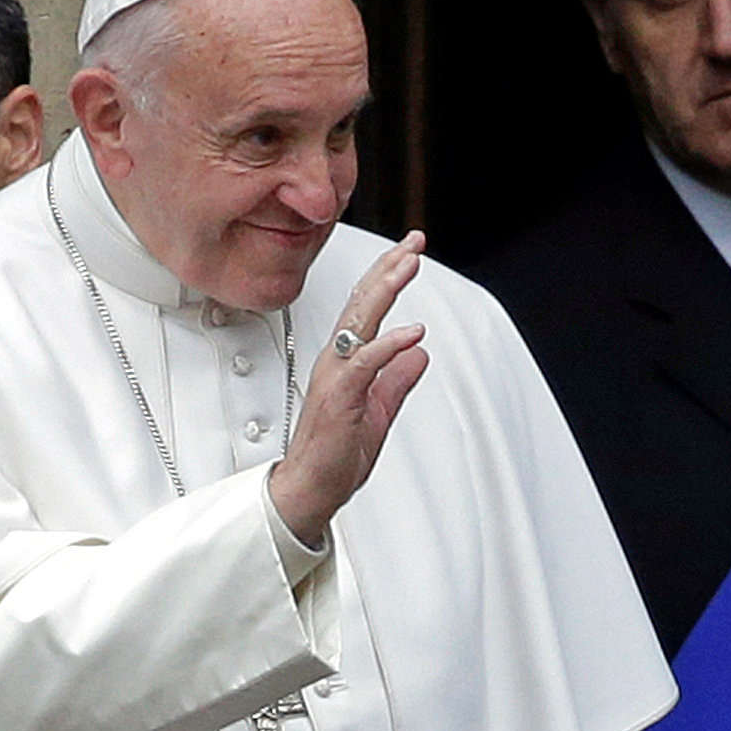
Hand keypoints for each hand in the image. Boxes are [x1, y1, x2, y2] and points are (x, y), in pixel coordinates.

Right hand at [268, 235, 430, 550]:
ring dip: (385, 290)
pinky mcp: (340, 397)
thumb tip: (418, 352)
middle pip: (363, 302)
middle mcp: (338, 359)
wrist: (312, 488)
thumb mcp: (380, 409)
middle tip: (413, 241)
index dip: (388, 277)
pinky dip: (388, 345)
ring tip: (409, 264)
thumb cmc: (336, 454)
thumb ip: (397, 379)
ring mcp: (336, 375)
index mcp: (347, 359)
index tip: (410, 252)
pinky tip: (411, 331)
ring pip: (360, 321)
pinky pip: (364, 363)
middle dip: (389, 268)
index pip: (367, 308)